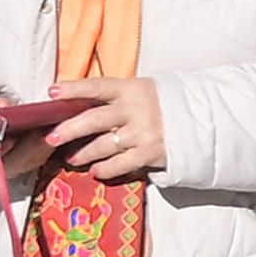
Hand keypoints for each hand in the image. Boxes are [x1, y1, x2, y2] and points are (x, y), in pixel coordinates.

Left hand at [50, 77, 165, 181]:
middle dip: (69, 129)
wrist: (203, 119)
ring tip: (72, 158)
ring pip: (103, 145)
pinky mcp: (151, 152)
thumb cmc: (163, 104)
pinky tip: (96, 170)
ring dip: (83, 153)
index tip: (52, 93)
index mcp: (132, 89)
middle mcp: (136, 110)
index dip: (73, 89)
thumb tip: (75, 105)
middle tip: (51, 138)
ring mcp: (144, 132)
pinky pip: (121, 163)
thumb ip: (113, 97)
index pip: (97, 86)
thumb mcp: (141, 91)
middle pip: (94, 119)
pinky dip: (105, 168)